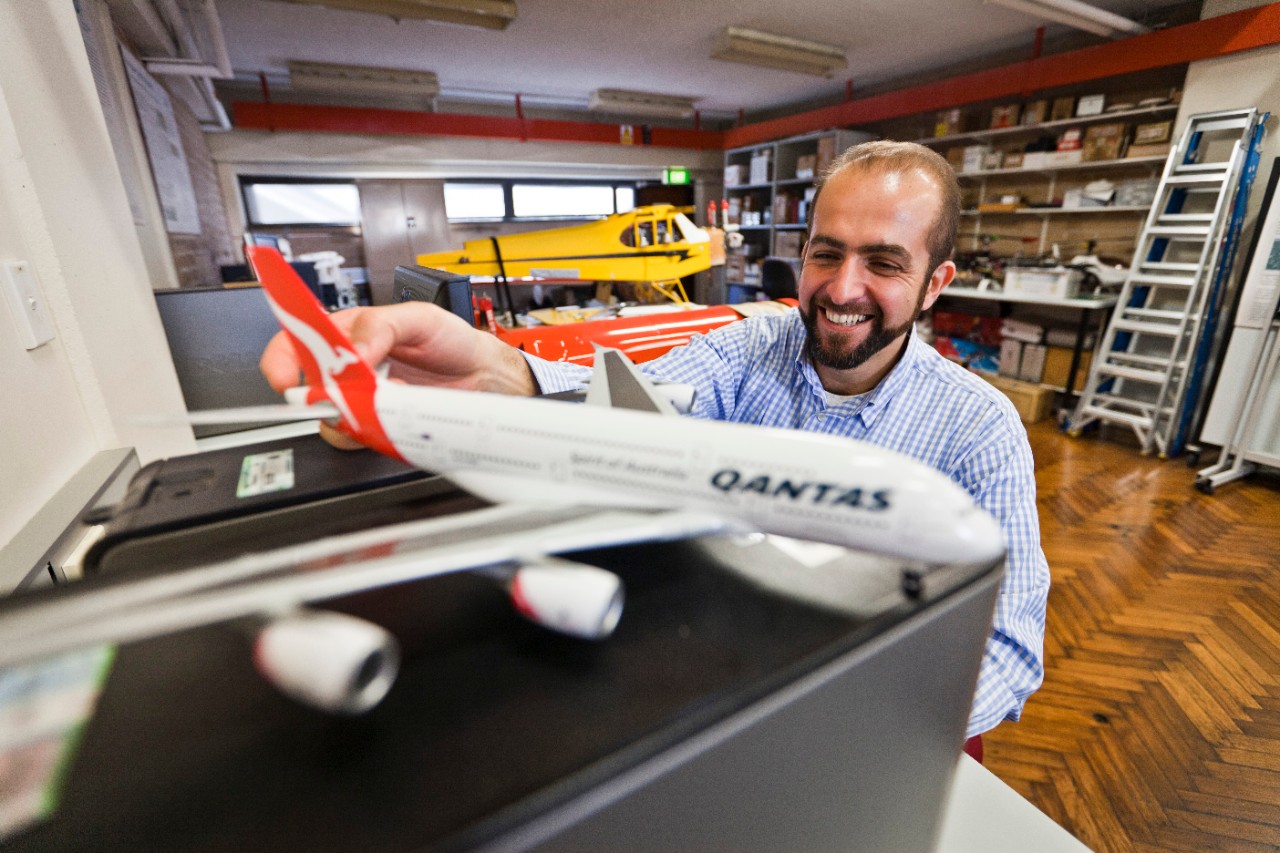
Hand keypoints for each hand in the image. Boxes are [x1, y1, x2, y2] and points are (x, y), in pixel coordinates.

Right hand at [259, 301, 537, 447]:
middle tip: (351, 394)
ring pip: (333, 419)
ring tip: (394, 395)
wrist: (482, 373)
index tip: (287, 379)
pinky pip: (363, 438)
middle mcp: (350, 369)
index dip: (282, 361)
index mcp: (347, 333)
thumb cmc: (451, 339)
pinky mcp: (381, 425)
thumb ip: (379, 328)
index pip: (297, 343)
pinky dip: (378, 429)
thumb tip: (352, 351)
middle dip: (322, 396)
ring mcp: (364, 400)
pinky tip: (402, 411)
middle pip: (308, 390)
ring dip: (357, 413)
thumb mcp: (418, 318)